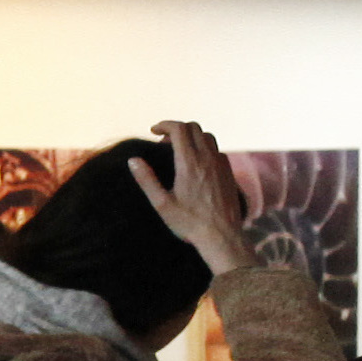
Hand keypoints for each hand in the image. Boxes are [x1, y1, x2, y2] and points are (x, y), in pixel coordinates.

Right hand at [132, 120, 256, 274]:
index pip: (179, 129)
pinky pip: (217, 150)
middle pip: (194, 128)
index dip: (165, 124)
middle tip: (163, 142)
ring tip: (179, 150)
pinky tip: (196, 163)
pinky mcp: (228, 173)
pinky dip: (204, 148)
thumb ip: (147, 180)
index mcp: (189, 163)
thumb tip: (133, 160)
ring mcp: (220, 165)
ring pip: (208, 136)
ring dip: (192, 136)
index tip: (153, 131)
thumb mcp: (161, 204)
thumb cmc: (189, 222)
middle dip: (177, 128)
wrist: (222, 236)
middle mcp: (207, 159)